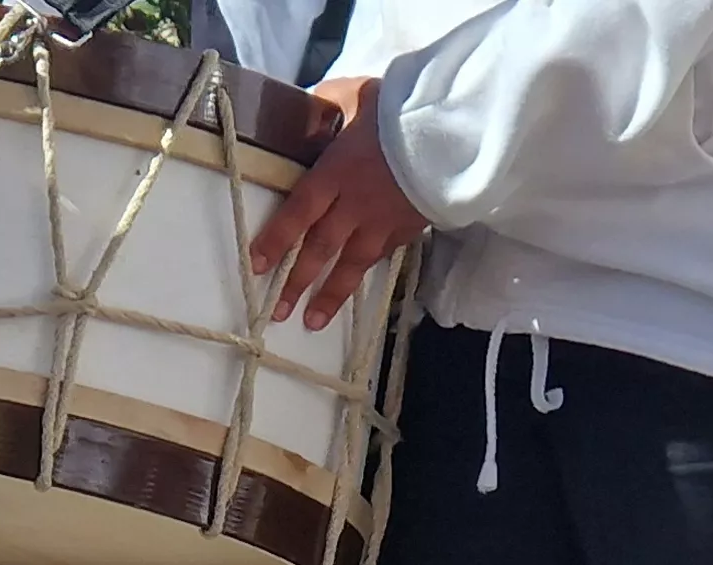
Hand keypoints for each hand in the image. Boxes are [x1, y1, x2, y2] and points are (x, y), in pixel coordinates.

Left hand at [247, 77, 430, 330]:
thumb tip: (310, 105)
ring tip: (312, 322)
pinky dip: (364, 273)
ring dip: (330, 295)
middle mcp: (355, 204)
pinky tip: (355, 287)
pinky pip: (381, 256)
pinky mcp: (409, 228)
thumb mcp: (357, 94)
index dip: (276, 240)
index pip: (298, 212)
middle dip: (297, 281)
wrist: (456, 131)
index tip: (256, 264)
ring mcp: (384, 221)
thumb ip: (330, 103)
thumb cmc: (403, 110)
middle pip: (320, 247)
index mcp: (337, 172)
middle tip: (278, 310)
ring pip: (351, 264)